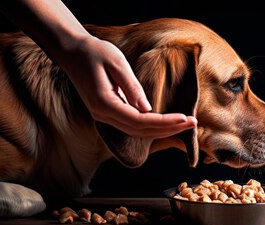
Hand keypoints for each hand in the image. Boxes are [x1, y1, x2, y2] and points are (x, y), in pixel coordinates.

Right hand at [57, 35, 196, 138]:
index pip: (139, 121)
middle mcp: (103, 115)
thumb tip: (147, 109)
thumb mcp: (116, 63)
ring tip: (185, 124)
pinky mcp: (107, 113)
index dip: (164, 122)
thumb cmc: (94, 52)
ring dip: (162, 130)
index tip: (185, 118)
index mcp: (104, 103)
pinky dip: (151, 127)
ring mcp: (103, 117)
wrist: (72, 52)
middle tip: (193, 123)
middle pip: (140, 131)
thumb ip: (131, 86)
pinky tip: (167, 124)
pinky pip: (132, 126)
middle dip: (168, 129)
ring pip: (137, 132)